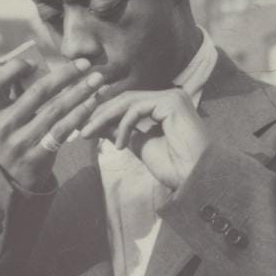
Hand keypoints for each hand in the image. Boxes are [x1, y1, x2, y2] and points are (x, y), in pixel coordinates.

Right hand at [0, 57, 103, 191]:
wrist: (6, 180)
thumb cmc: (10, 137)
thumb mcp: (3, 118)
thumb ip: (17, 95)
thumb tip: (41, 65)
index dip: (15, 68)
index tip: (35, 60)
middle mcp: (3, 125)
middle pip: (37, 92)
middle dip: (65, 75)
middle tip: (86, 63)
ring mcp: (20, 142)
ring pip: (56, 111)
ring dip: (80, 93)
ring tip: (97, 81)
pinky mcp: (37, 156)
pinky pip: (63, 131)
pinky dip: (79, 114)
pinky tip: (92, 103)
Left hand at [80, 89, 208, 189]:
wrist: (194, 178)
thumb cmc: (174, 166)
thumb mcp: (139, 145)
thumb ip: (121, 132)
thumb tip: (99, 125)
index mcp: (164, 106)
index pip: (128, 104)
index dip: (104, 114)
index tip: (85, 128)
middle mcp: (169, 97)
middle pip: (125, 99)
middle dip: (100, 113)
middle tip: (81, 129)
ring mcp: (172, 97)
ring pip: (128, 102)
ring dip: (105, 118)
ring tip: (89, 134)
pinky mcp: (172, 102)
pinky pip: (137, 109)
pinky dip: (123, 126)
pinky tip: (119, 145)